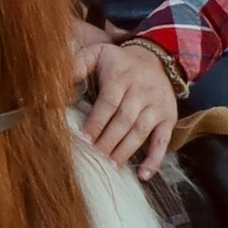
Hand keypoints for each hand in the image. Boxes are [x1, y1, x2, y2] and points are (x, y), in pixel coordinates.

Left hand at [72, 22, 179, 179]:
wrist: (157, 58)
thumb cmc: (119, 62)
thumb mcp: (98, 53)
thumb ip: (79, 64)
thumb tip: (59, 82)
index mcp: (122, 76)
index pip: (108, 103)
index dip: (96, 123)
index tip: (83, 139)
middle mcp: (141, 91)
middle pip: (124, 121)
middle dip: (107, 142)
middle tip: (93, 158)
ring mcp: (157, 106)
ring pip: (140, 132)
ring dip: (124, 152)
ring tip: (109, 167)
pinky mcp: (168, 118)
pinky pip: (163, 140)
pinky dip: (155, 159)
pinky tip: (143, 175)